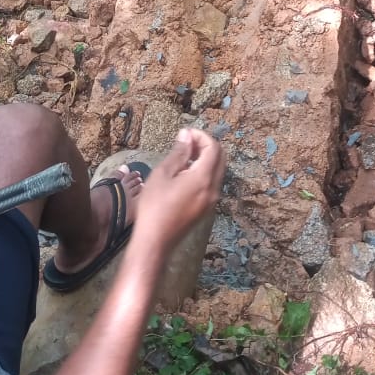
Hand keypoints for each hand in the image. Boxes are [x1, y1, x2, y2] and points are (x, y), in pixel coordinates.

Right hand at [133, 129, 224, 252]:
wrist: (155, 240)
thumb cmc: (154, 205)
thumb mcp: (163, 174)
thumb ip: (179, 152)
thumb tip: (187, 134)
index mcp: (203, 178)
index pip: (213, 148)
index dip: (201, 136)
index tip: (185, 133)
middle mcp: (213, 188)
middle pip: (220, 157)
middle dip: (206, 144)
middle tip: (186, 141)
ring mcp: (212, 200)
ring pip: (218, 170)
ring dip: (206, 157)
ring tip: (184, 154)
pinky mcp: (206, 207)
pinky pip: (212, 182)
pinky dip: (204, 170)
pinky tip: (186, 171)